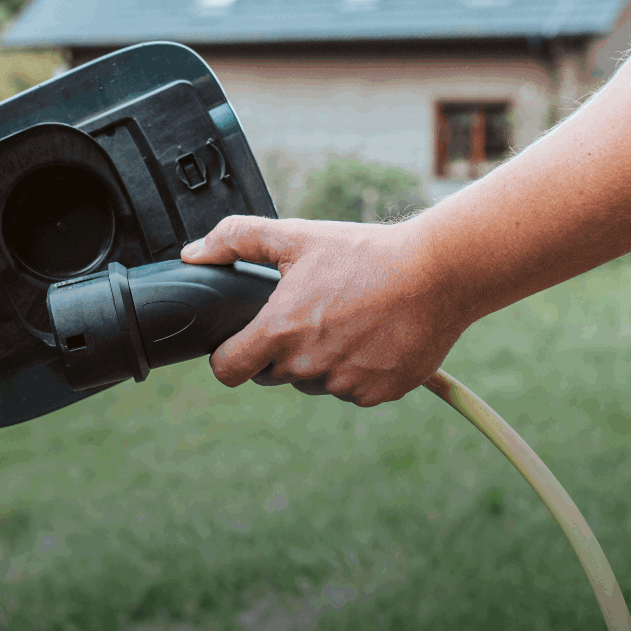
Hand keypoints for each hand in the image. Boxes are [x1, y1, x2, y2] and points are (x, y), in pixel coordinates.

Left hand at [179, 214, 468, 405]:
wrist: (438, 273)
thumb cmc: (365, 253)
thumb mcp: (297, 235)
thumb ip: (237, 240)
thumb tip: (192, 253)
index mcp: (280, 331)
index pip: (227, 370)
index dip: (228, 355)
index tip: (240, 342)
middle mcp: (308, 366)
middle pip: (272, 374)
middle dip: (281, 350)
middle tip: (311, 314)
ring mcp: (343, 383)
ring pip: (313, 382)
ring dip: (320, 361)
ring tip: (347, 320)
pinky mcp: (376, 394)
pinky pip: (350, 390)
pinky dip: (356, 370)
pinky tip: (373, 337)